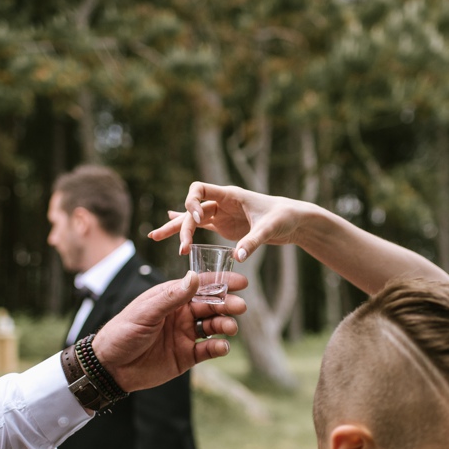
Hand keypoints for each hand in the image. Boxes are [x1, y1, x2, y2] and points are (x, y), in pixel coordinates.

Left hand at [91, 270, 246, 392]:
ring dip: (225, 325)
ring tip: (230, 328)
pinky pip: (208, 350)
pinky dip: (219, 347)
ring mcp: (186, 335)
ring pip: (214, 327)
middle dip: (228, 304)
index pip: (201, 286)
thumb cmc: (123, 331)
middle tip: (239, 307)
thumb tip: (194, 277)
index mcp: (172, 297)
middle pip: (212, 306)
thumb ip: (172, 296)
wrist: (110, 366)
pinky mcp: (187, 356)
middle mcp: (182, 314)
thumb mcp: (146, 311)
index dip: (222, 282)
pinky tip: (222, 346)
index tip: (241, 281)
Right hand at [149, 182, 309, 262]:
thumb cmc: (284, 217)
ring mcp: (221, 214)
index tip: (198, 221)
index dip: (192, 204)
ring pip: (192, 219)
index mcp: (230, 195)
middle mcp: (222, 202)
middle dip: (181, 226)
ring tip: (154, 236)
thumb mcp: (269, 229)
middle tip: (180, 247)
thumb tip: (236, 258)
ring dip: (175, 228)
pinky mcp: (224, 225)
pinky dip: (186, 228)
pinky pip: (200, 226)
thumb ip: (252, 243)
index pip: (199, 190)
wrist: (294, 220)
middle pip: (192, 210)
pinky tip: (171, 227)